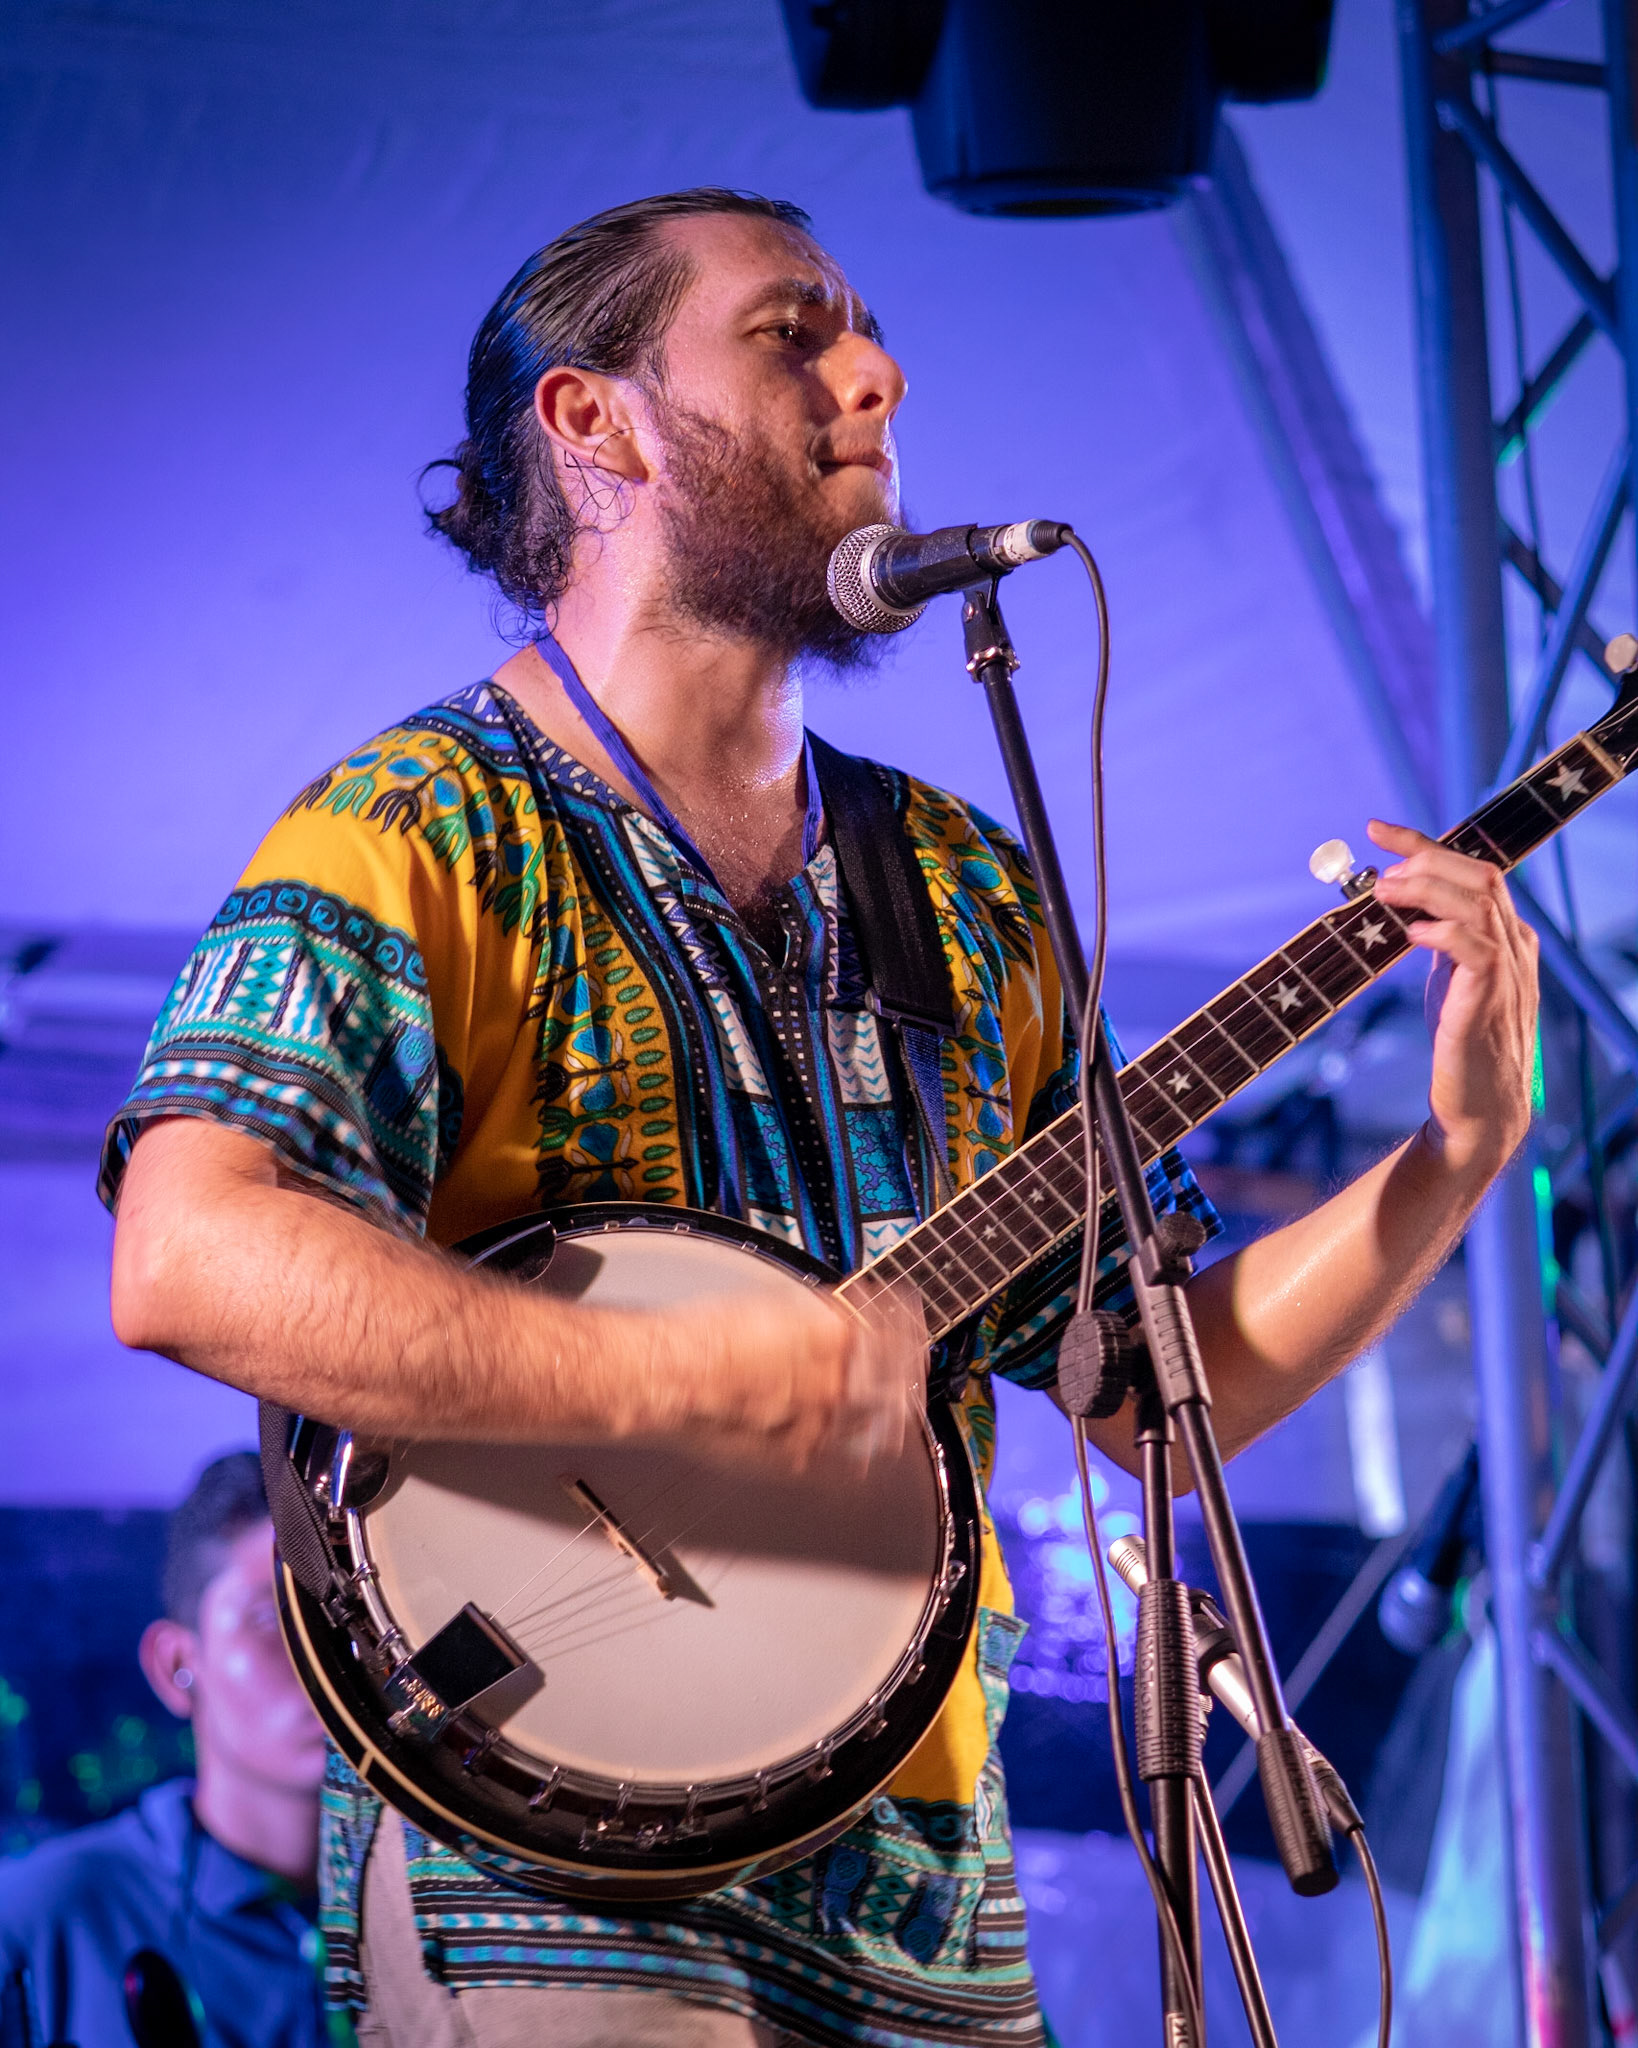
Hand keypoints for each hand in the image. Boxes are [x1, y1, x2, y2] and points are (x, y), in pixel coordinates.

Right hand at [659, 1276, 927, 1472]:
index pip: (897, 1328)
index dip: (911, 1321)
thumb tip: (834, 1317)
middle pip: (899, 1377)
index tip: (912, 1317)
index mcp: (837, 1333)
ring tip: (898, 1412)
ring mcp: (823, 1423)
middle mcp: (839, 1380)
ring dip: (893, 1413)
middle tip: (916, 1365)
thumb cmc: (708, 1335)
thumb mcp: (773, 1303)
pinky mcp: (799, 1458)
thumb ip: (816, 1315)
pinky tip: (863, 1458)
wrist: (672, 1378)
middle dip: (911, 1369)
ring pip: (879, 1422)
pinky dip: (858, 1459)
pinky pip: (844, 1465)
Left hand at [1367, 820, 1538, 1177]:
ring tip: (1385, 893)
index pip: (1472, 870)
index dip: (1423, 843)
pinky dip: (1443, 932)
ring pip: (1479, 902)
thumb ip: (1436, 938)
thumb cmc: (1463, 1041)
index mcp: (1503, 934)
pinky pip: (1476, 949)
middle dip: (1426, 860)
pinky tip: (1411, 933)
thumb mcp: (1448, 977)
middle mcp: (1513, 943)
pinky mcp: (1490, 999)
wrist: (1481, 1106)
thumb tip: (1396, 903)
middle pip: (1480, 875)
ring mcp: (1508, 970)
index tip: (1375, 828)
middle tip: (1379, 873)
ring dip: (1427, 888)